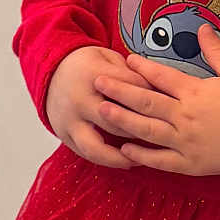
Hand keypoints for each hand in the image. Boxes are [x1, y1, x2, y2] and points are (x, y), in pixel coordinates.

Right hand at [45, 45, 153, 169]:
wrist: (52, 72)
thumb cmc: (86, 66)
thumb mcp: (108, 58)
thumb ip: (129, 73)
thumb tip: (156, 89)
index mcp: (93, 76)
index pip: (130, 88)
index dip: (151, 96)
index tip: (168, 105)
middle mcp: (80, 100)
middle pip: (116, 120)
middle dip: (140, 129)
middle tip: (161, 137)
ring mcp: (70, 120)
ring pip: (97, 146)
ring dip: (120, 156)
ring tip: (139, 160)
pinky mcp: (64, 134)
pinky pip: (86, 153)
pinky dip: (106, 160)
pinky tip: (125, 161)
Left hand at [91, 25, 219, 176]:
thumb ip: (216, 51)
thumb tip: (203, 26)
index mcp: (196, 92)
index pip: (162, 76)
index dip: (142, 67)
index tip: (126, 59)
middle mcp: (185, 116)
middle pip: (146, 101)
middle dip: (120, 90)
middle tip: (97, 82)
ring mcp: (185, 141)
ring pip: (147, 129)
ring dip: (122, 120)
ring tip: (101, 111)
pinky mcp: (188, 163)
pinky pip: (160, 159)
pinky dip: (141, 155)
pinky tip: (124, 149)